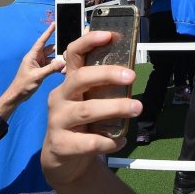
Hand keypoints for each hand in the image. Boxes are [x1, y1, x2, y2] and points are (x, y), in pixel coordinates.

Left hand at [0, 24, 65, 118]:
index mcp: (32, 56)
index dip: (48, 32)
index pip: (41, 41)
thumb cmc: (23, 85)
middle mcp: (36, 58)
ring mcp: (39, 64)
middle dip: (58, 48)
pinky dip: (57, 66)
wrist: (17, 95)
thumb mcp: (37, 76)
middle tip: (69, 47)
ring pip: (52, 58)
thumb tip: (63, 63)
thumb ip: (51, 69)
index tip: (54, 24)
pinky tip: (64, 68)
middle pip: (49, 49)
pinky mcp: (41, 70)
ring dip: (59, 59)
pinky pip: (51, 65)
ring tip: (68, 60)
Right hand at [43, 31, 141, 188]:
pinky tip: (121, 140)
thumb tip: (130, 74)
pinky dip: (109, 141)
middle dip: (107, 74)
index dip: (88, 41)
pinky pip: (88, 142)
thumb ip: (102, 88)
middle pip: (79, 78)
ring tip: (137, 108)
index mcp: (68, 83)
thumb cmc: (81, 123)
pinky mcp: (61, 144)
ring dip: (115, 108)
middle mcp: (59, 97)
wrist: (61, 158)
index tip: (108, 35)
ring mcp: (57, 121)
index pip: (73, 54)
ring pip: (86, 110)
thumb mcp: (88, 101)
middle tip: (132, 76)